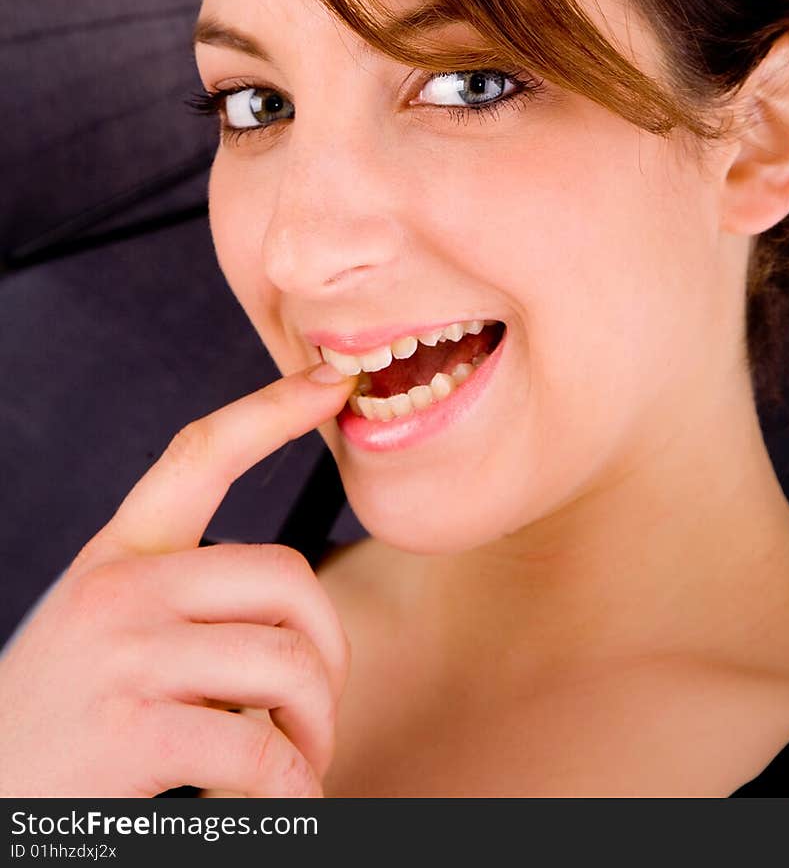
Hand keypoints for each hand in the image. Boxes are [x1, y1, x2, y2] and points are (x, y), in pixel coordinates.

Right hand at [0, 363, 355, 796]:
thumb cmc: (58, 728)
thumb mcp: (102, 635)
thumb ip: (180, 605)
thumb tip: (294, 620)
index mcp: (116, 558)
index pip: (200, 456)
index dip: (272, 409)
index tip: (331, 381)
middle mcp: (119, 590)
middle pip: (286, 577)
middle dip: (329, 650)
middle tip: (318, 709)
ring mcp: (126, 656)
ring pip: (289, 664)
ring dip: (316, 730)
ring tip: (299, 767)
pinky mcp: (135, 733)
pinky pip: (262, 750)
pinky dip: (292, 791)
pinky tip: (281, 805)